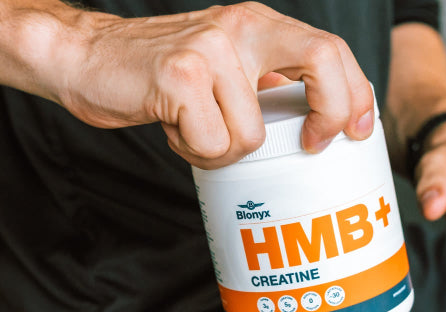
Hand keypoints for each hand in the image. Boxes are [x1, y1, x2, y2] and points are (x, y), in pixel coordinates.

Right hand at [56, 2, 374, 168]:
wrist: (88, 60)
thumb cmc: (156, 76)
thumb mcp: (222, 67)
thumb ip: (262, 82)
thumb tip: (312, 123)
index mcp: (257, 24)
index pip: (329, 49)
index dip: (355, 93)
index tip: (356, 131)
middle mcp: (240, 27)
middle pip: (322, 60)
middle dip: (332, 113)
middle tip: (311, 146)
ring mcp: (210, 49)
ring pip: (252, 133)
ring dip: (224, 151)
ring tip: (194, 131)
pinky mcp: (178, 76)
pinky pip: (212, 143)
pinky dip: (193, 151)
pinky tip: (173, 129)